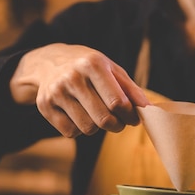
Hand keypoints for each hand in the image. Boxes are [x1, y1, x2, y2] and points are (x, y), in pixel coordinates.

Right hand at [10, 43, 148, 136]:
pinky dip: (79, 129)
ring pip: (87, 128)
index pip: (117, 102)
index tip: (133, 118)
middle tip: (118, 123)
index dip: (130, 115)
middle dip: (117, 126)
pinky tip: (79, 115)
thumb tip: (149, 109)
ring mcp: (56, 92)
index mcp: (93, 64)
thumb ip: (131, 90)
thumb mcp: (112, 70)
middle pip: (103, 119)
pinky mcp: (44, 106)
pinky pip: (70, 132)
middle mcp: (72, 77)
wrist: (50, 62)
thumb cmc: (90, 68)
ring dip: (97, 128)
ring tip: (97, 115)